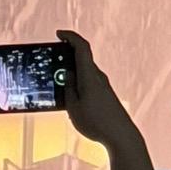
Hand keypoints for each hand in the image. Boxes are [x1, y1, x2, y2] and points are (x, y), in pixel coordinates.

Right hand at [58, 30, 136, 154]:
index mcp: (89, 75)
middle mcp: (98, 77)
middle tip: (50, 60)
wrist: (120, 135)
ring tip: (56, 82)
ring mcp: (102, 86)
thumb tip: (67, 73)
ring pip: (84, 71)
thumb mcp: (73, 106)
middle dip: (66, 56)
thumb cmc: (96, 122)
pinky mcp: (105, 95)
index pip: (82, 47)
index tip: (58, 34)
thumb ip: (68, 88)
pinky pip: (88, 82)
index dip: (70, 37)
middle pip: (82, 58)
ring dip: (71, 71)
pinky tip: (70, 96)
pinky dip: (78, 82)